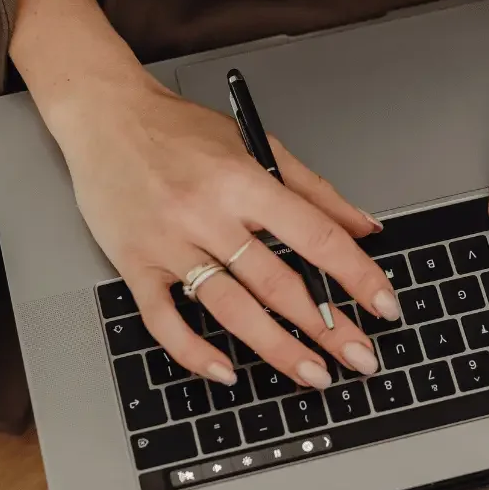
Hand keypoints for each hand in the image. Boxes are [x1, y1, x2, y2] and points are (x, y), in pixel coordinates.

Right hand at [48, 70, 401, 389]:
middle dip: (326, 327)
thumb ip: (313, 189)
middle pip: (277, 282)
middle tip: (361, 357)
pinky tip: (226, 371)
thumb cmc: (178, 129)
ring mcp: (169, 242)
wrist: (104, 116)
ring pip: (230, 308)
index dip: (355, 274)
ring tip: (312, 373)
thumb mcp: (255, 144)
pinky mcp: (134, 264)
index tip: (384, 304)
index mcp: (243, 180)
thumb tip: (364, 226)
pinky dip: (194, 351)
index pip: (315, 235)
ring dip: (276, 349)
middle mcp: (207, 213)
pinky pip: (164, 318)